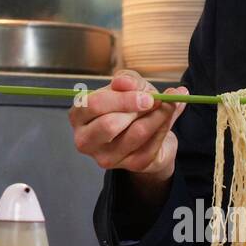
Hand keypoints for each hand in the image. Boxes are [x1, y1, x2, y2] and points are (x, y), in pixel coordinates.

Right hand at [69, 69, 187, 178]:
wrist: (148, 133)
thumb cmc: (131, 106)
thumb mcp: (129, 86)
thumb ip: (128, 80)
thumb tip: (125, 82)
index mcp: (78, 115)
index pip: (94, 105)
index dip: (122, 99)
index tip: (146, 95)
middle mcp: (85, 140)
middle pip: (109, 125)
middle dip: (138, 110)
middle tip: (156, 100)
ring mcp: (105, 157)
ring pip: (135, 134)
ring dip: (158, 117)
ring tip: (167, 106)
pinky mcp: (128, 166)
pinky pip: (151, 146)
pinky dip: (163, 130)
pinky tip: (165, 121)